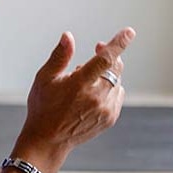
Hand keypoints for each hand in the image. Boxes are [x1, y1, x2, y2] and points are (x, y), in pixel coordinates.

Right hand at [15, 27, 135, 169]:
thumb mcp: (45, 78)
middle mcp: (96, 97)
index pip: (105, 59)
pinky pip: (117, 95)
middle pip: (115, 68)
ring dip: (107, 73)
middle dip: (109, 55)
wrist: (48, 140)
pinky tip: (93, 93)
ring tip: (86, 80)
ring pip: (117, 81)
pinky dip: (110, 88)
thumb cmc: (43, 107)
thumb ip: (60, 56)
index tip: (129, 32)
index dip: (118, 44)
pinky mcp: (110, 118)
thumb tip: (68, 36)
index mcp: (79, 84)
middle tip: (97, 48)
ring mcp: (105, 109)